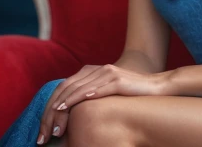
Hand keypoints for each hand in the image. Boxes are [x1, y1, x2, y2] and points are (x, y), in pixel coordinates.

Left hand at [37, 64, 160, 143]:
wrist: (157, 86)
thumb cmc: (132, 94)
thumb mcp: (107, 93)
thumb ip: (91, 95)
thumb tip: (71, 115)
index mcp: (93, 71)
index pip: (65, 86)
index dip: (51, 105)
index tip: (44, 127)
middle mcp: (98, 69)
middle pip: (67, 87)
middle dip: (52, 111)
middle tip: (44, 133)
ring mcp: (108, 73)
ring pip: (77, 89)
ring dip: (63, 108)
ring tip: (54, 126)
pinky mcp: (117, 80)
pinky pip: (95, 89)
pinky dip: (81, 97)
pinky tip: (71, 107)